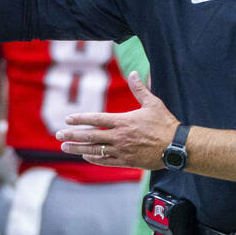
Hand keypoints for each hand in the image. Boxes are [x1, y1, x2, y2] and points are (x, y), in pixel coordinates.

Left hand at [56, 72, 178, 169]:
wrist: (176, 147)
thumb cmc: (165, 124)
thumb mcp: (153, 103)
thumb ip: (140, 89)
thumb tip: (133, 73)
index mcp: (123, 121)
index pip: (96, 119)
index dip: (81, 119)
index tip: (68, 119)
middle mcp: (119, 136)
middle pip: (91, 136)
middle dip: (72, 135)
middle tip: (59, 134)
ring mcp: (121, 150)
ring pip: (94, 150)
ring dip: (78, 148)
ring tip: (64, 147)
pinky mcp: (126, 161)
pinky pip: (105, 161)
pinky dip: (93, 159)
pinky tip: (85, 156)